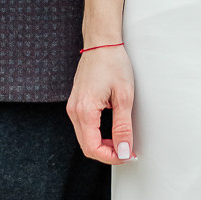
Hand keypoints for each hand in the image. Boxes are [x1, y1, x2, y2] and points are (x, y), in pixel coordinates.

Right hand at [68, 44, 135, 163]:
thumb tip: (124, 150)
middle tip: (127, 151)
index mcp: (84, 110)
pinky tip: (111, 130)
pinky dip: (97, 134)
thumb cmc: (112, 62)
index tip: (128, 155)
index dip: (112, 157)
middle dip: (108, 153)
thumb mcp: (124, 96)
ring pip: (85, 138)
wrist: (101, 42)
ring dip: (103, 144)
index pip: (93, 148)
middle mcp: (74, 110)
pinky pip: (84, 127)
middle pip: (87, 146)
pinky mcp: (76, 102)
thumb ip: (123, 126)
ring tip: (122, 140)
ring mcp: (73, 106)